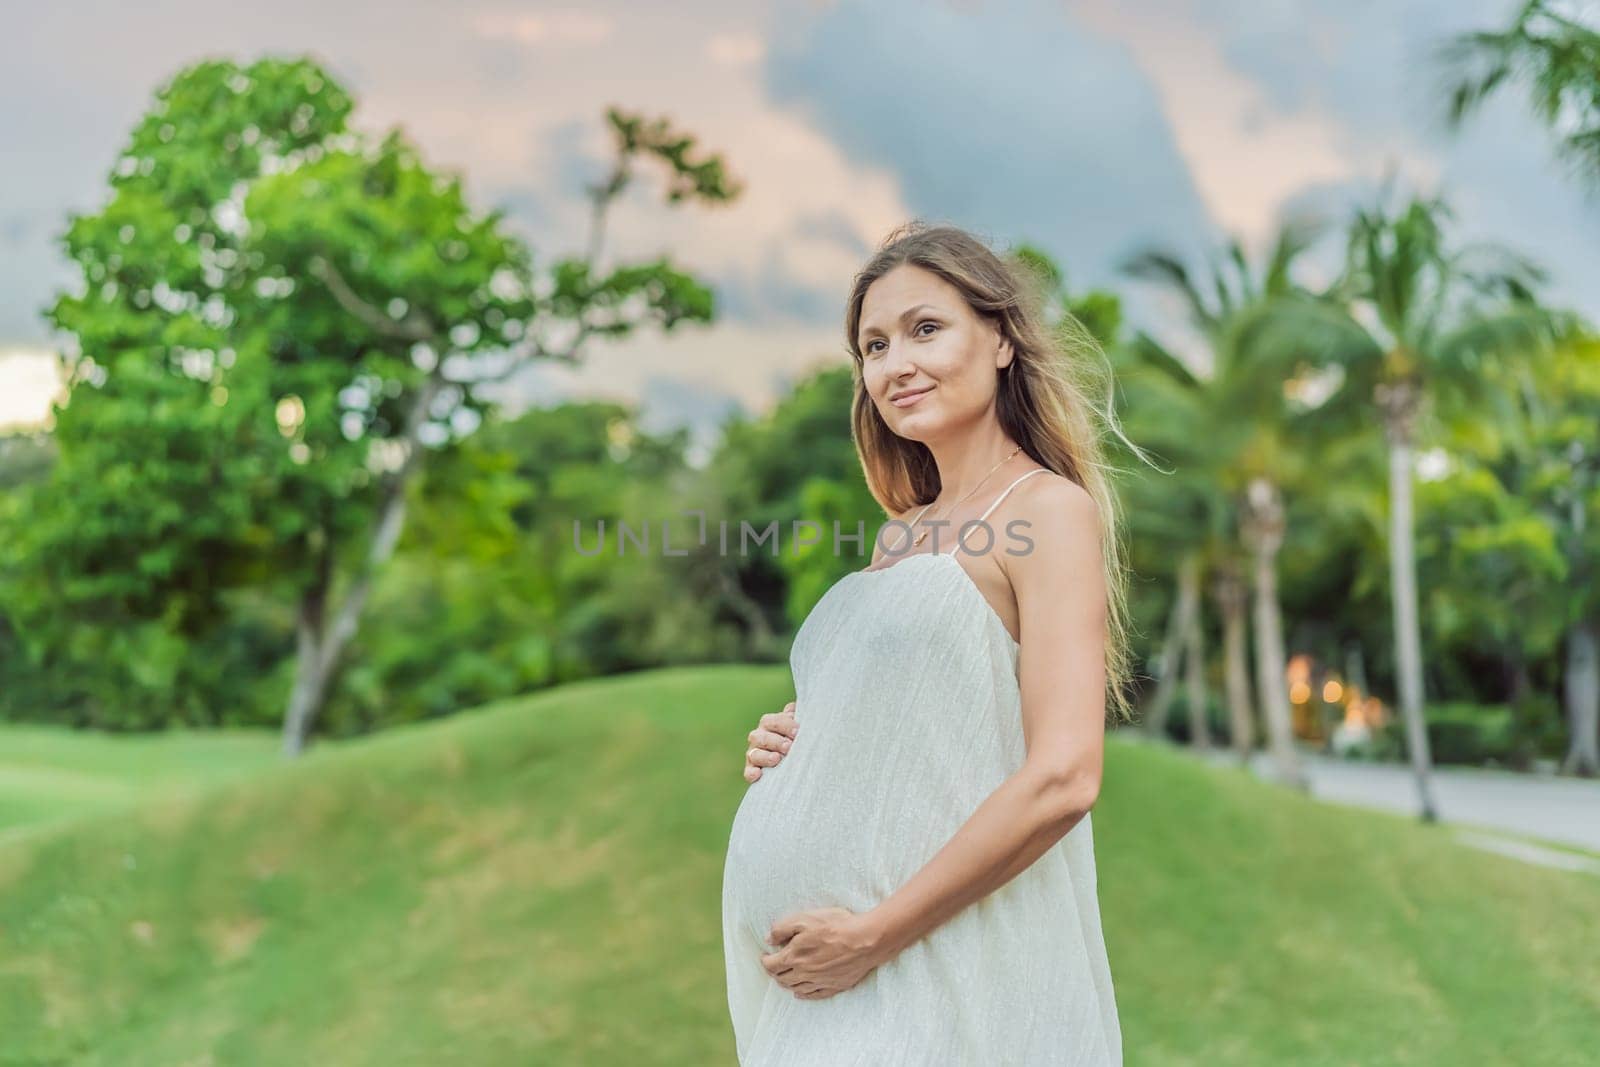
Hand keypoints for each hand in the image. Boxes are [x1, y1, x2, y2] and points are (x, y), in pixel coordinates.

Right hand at [744, 700, 797, 782]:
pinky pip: (748, 772)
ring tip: (777, 758)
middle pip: (761, 737)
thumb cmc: (797, 736)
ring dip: (765, 757)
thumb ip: (797, 714)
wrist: (796, 758)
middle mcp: (758, 737)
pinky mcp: (752, 770)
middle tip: (789, 746)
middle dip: (776, 741)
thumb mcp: (798, 724)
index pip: (773, 721)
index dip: (785, 725)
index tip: (797, 731)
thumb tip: (796, 708)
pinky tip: (759, 774)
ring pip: (754, 754)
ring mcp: (754, 754)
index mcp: (768, 724)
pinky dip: (751, 773)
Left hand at [761, 906, 884, 999]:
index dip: (765, 961)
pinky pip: (813, 995)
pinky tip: (800, 992)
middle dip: (774, 972)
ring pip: (796, 988)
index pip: (771, 965)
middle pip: (782, 979)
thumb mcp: (805, 919)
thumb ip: (783, 929)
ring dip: (786, 983)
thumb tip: (769, 940)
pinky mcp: (834, 986)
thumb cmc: (836, 926)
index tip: (765, 956)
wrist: (866, 940)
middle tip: (773, 966)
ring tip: (784, 977)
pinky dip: (804, 994)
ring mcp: (820, 982)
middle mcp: (804, 973)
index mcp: (794, 957)